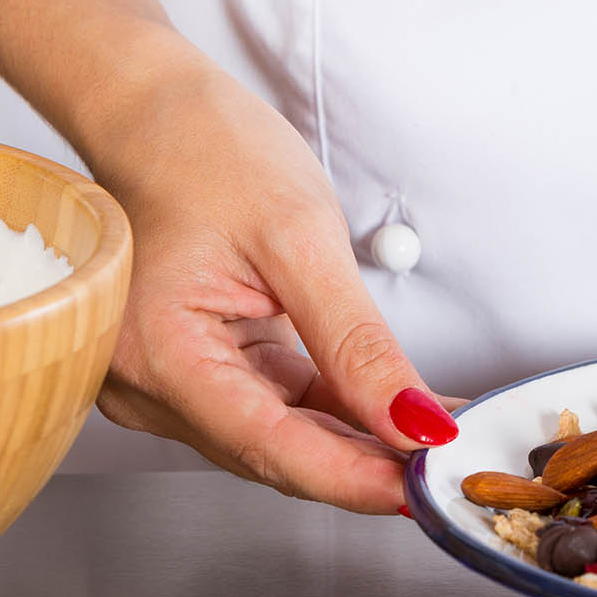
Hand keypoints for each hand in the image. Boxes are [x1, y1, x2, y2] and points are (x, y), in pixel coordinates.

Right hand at [89, 53, 454, 513]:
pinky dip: (330, 408)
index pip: (271, 447)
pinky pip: (268, 404)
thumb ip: (356, 342)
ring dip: (355, 438)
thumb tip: (414, 422)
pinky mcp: (191, 367)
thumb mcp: (298, 237)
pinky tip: (389, 406)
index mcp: (157, 356)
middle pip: (273, 451)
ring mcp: (163, 381)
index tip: (428, 488)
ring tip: (435, 430)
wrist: (150, 107)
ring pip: (276, 434)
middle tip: (451, 463)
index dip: (357, 479)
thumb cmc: (202, 147)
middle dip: (366, 463)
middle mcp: (145, 386)